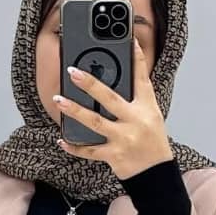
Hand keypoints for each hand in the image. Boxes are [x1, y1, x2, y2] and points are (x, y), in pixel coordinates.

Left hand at [54, 37, 173, 180]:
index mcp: (146, 108)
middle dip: (90, 84)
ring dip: (75, 110)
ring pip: (95, 122)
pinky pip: (89, 150)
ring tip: (59, 100)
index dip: (136, 58)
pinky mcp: (113, 156)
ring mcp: (123, 139)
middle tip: (72, 72)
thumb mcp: (151, 116)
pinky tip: (61, 139)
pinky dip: (74, 146)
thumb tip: (110, 84)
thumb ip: (135, 99)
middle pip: (110, 98)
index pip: (142, 78)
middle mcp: (135, 121)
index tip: (130, 40)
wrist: (156, 175)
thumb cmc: (152, 142)